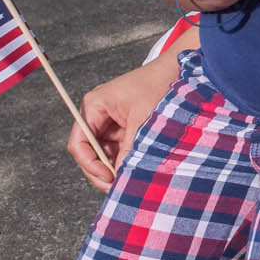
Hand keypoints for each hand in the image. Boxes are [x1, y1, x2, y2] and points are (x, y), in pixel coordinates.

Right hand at [66, 53, 179, 190]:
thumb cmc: (158, 87)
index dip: (90, 164)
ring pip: (105, 154)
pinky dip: (126, 160)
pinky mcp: (125, 127)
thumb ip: (130, 149)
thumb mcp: (143, 121)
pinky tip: (136, 170)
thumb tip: (121, 177)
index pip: (79, 143)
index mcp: (94, 106)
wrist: (179, 71)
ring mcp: (111, 122)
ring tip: (130, 181)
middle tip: (118, 188)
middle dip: (102, 171)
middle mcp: (97, 114)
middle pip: (90, 152)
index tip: (109, 178)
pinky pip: (119, 150)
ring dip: (115, 167)